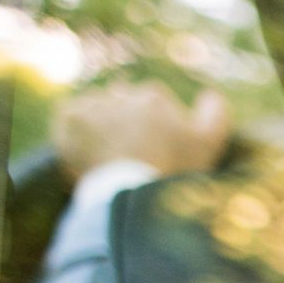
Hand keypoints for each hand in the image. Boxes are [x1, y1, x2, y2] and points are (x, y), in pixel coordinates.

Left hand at [52, 82, 231, 179]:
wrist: (131, 191)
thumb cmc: (174, 169)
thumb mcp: (208, 144)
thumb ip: (216, 114)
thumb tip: (211, 94)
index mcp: (153, 94)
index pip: (154, 103)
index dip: (159, 126)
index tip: (159, 149)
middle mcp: (121, 92)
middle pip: (125, 103)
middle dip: (129, 122)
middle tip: (134, 153)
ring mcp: (92, 103)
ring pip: (98, 108)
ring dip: (103, 124)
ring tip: (110, 154)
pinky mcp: (68, 117)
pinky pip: (69, 115)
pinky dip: (77, 129)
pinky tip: (89, 149)